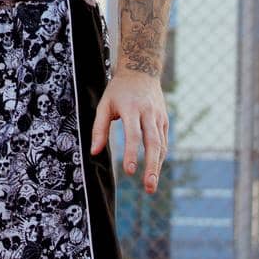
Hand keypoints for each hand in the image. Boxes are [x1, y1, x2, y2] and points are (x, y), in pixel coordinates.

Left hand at [90, 68, 168, 194]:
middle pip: (153, 142)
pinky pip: (163, 141)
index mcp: (131, 108)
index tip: (129, 171)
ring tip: (151, 186)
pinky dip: (160, 156)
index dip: (132, 153)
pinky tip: (154, 170)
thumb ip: (98, 128)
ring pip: (161, 144)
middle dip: (151, 166)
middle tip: (149, 187)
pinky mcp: (164, 120)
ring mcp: (159, 116)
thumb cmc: (118, 90)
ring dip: (157, 166)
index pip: (133, 134)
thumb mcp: (104, 104)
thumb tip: (94, 152)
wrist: (141, 71)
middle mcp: (148, 113)